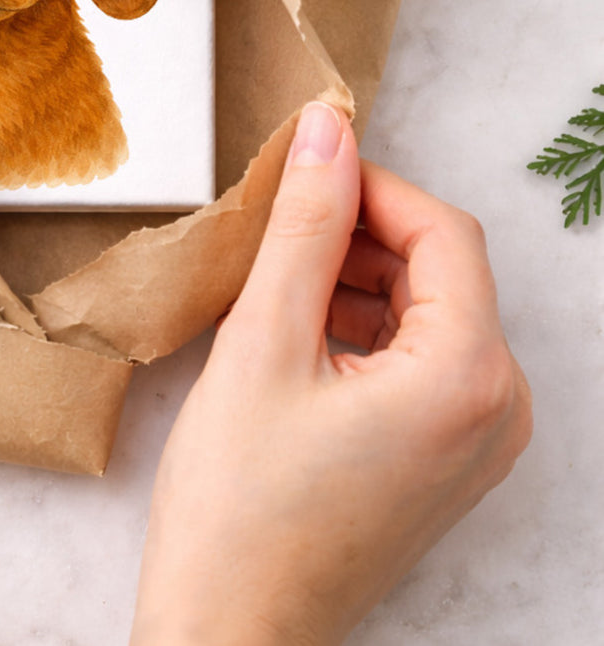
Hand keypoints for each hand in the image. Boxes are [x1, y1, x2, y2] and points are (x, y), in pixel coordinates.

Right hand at [131, 101, 532, 645]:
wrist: (230, 630)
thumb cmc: (239, 505)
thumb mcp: (263, 342)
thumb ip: (303, 226)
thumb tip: (327, 131)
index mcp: (468, 378)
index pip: (442, 231)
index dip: (369, 186)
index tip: (299, 172)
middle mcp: (498, 411)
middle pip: (439, 270)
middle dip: (356, 236)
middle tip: (271, 235)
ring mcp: (477, 442)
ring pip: (424, 312)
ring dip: (353, 281)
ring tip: (271, 290)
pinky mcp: (445, 460)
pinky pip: (418, 361)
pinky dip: (360, 330)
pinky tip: (292, 338)